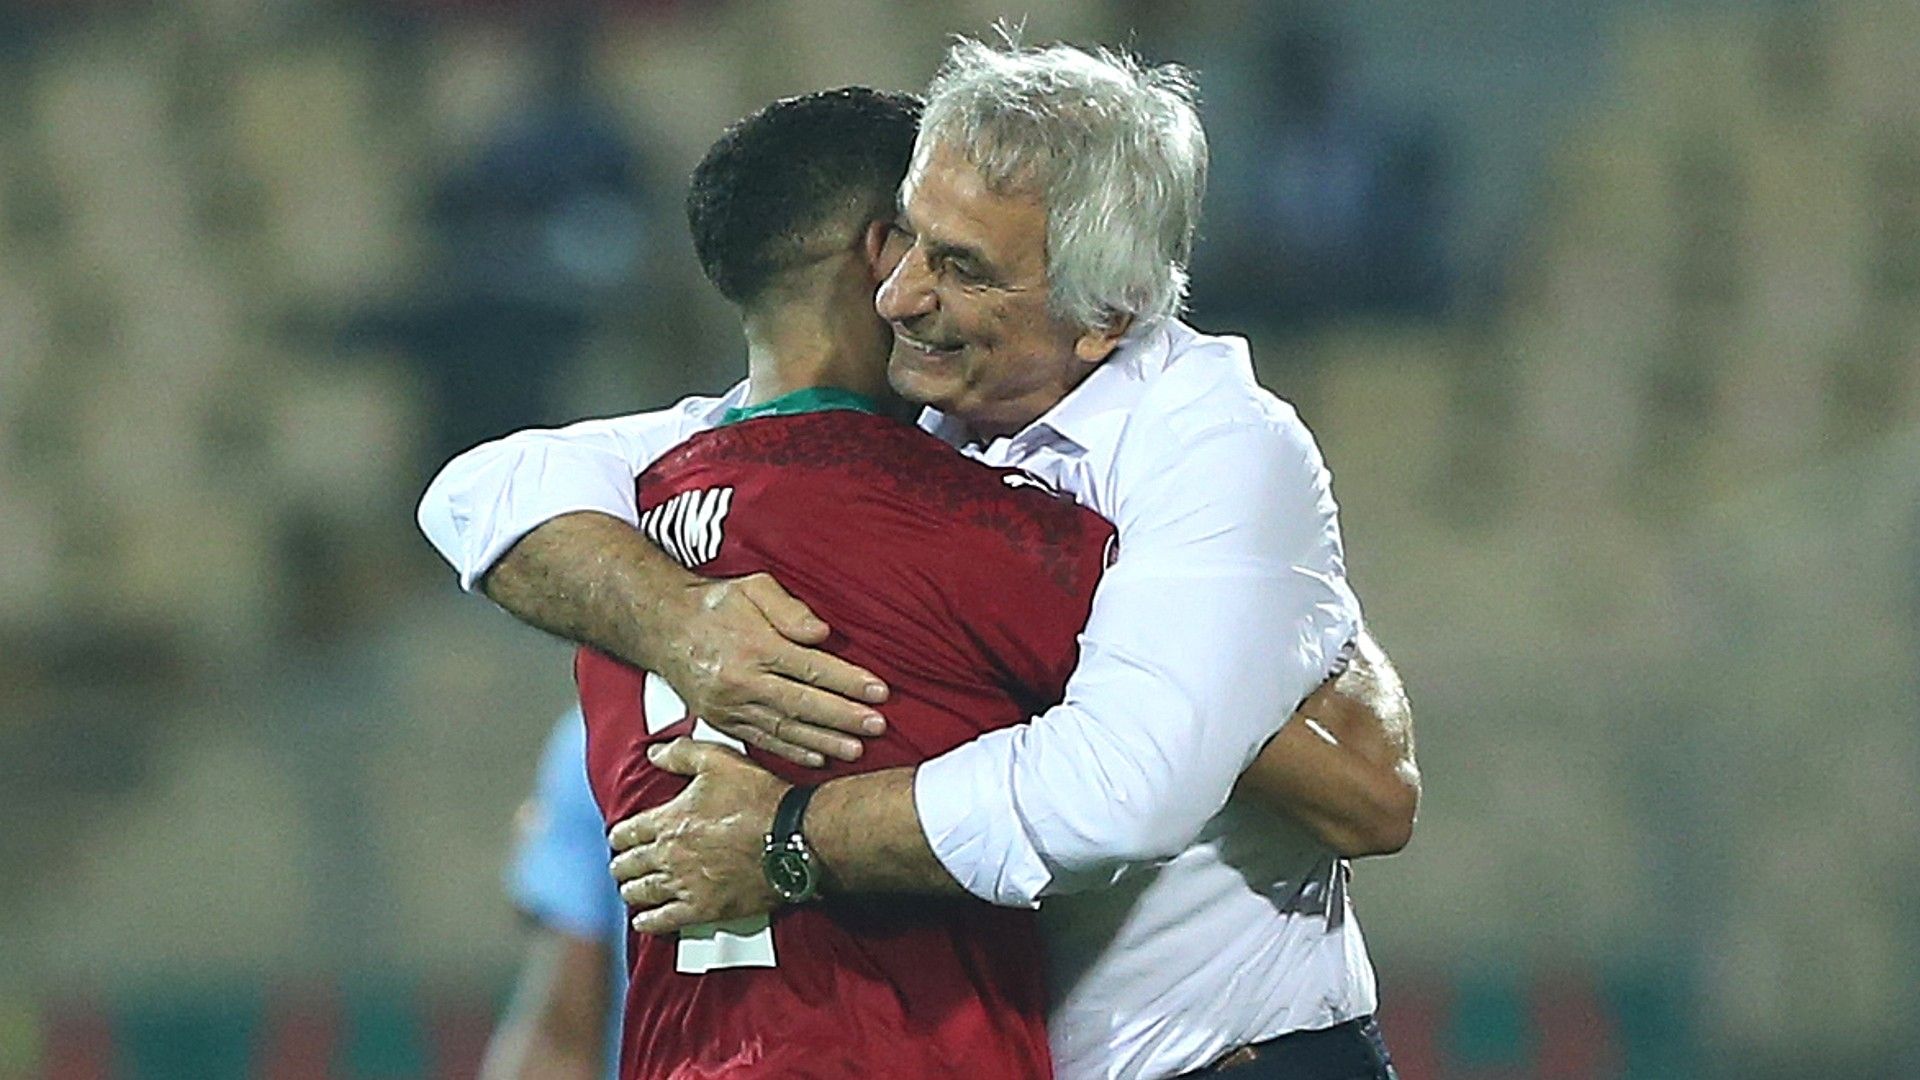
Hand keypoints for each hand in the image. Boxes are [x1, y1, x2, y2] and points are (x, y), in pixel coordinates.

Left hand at [608, 738, 790, 933]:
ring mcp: (685, 884)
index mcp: (668, 820)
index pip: (627, 832)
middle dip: (622, 865)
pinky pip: (663, 921)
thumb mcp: (719, 761)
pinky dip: (648, 921)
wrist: (792, 837)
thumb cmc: (758, 798)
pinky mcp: (704, 909)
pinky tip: (644, 920)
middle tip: (622, 866)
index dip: (619, 836)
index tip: (620, 839)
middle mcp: (669, 854)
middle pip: (629, 865)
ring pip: (641, 893)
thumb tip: (653, 752)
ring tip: (631, 890)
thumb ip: (681, 754)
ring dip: (632, 891)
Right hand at [661, 573, 889, 766]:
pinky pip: (762, 740)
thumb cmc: (716, 604)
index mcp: (754, 646)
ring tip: (856, 749)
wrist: (663, 627)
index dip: (848, 681)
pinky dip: (792, 751)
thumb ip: (790, 609)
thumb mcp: (753, 588)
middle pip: (802, 704)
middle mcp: (741, 680)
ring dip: (824, 741)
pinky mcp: (722, 721)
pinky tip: (818, 757)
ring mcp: (729, 706)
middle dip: (844, 717)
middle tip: (878, 726)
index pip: (811, 667)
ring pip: (784, 729)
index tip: (879, 692)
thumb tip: (822, 634)